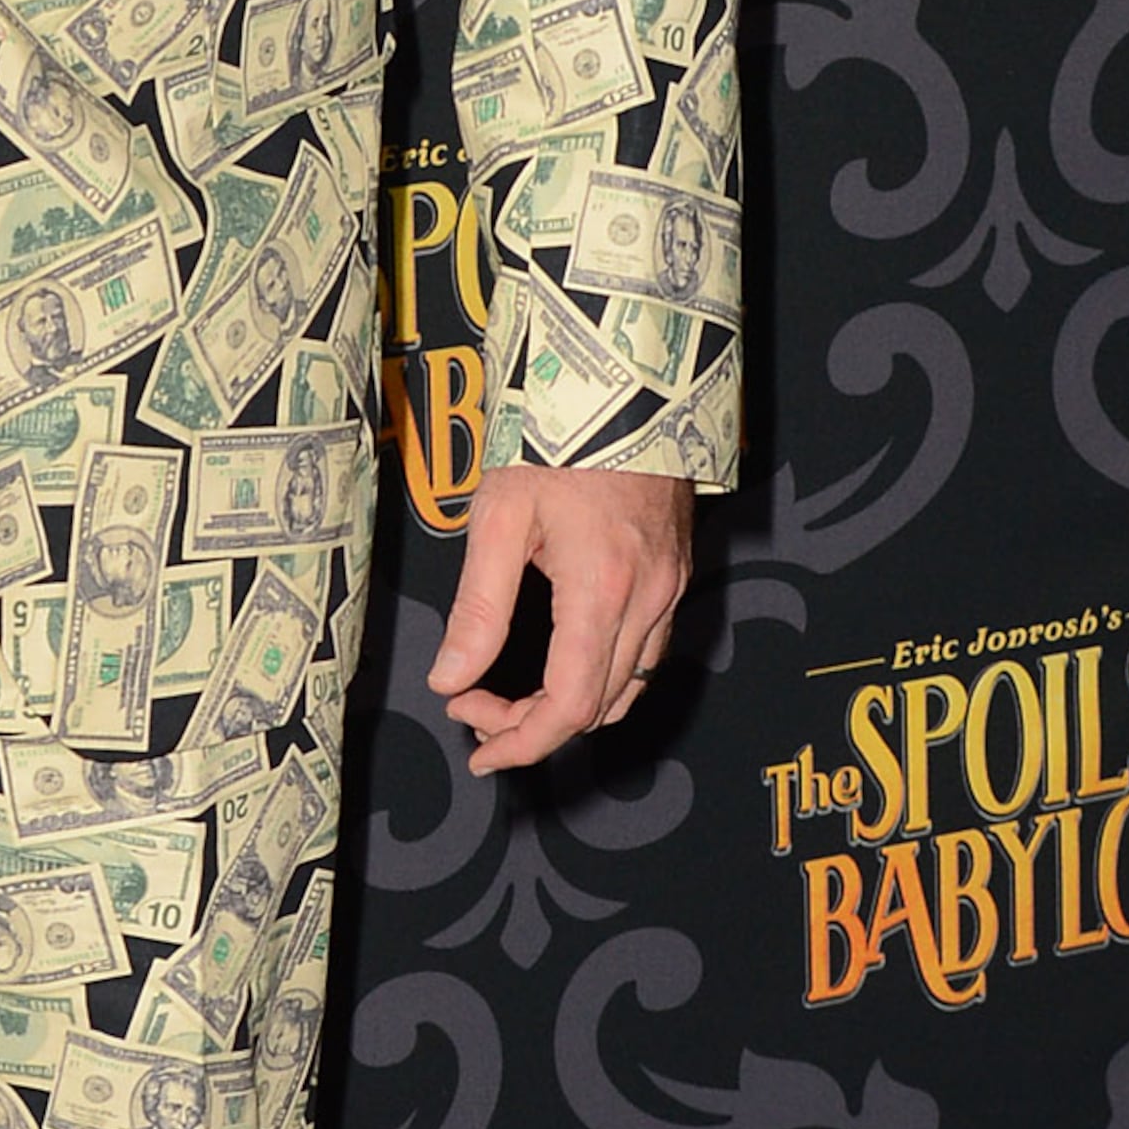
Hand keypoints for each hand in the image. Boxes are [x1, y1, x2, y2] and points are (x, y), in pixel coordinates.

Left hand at [427, 464, 694, 777]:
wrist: (624, 380)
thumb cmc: (557, 438)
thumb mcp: (499, 517)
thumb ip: (479, 607)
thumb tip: (451, 679)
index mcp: (603, 590)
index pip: (571, 706)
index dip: (523, 742)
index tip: (479, 749)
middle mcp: (650, 597)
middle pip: (600, 705)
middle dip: (534, 724)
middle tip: (475, 709)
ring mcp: (672, 585)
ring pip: (630, 685)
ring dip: (572, 704)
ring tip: (510, 691)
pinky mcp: (677, 570)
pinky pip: (648, 650)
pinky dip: (604, 674)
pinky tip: (560, 657)